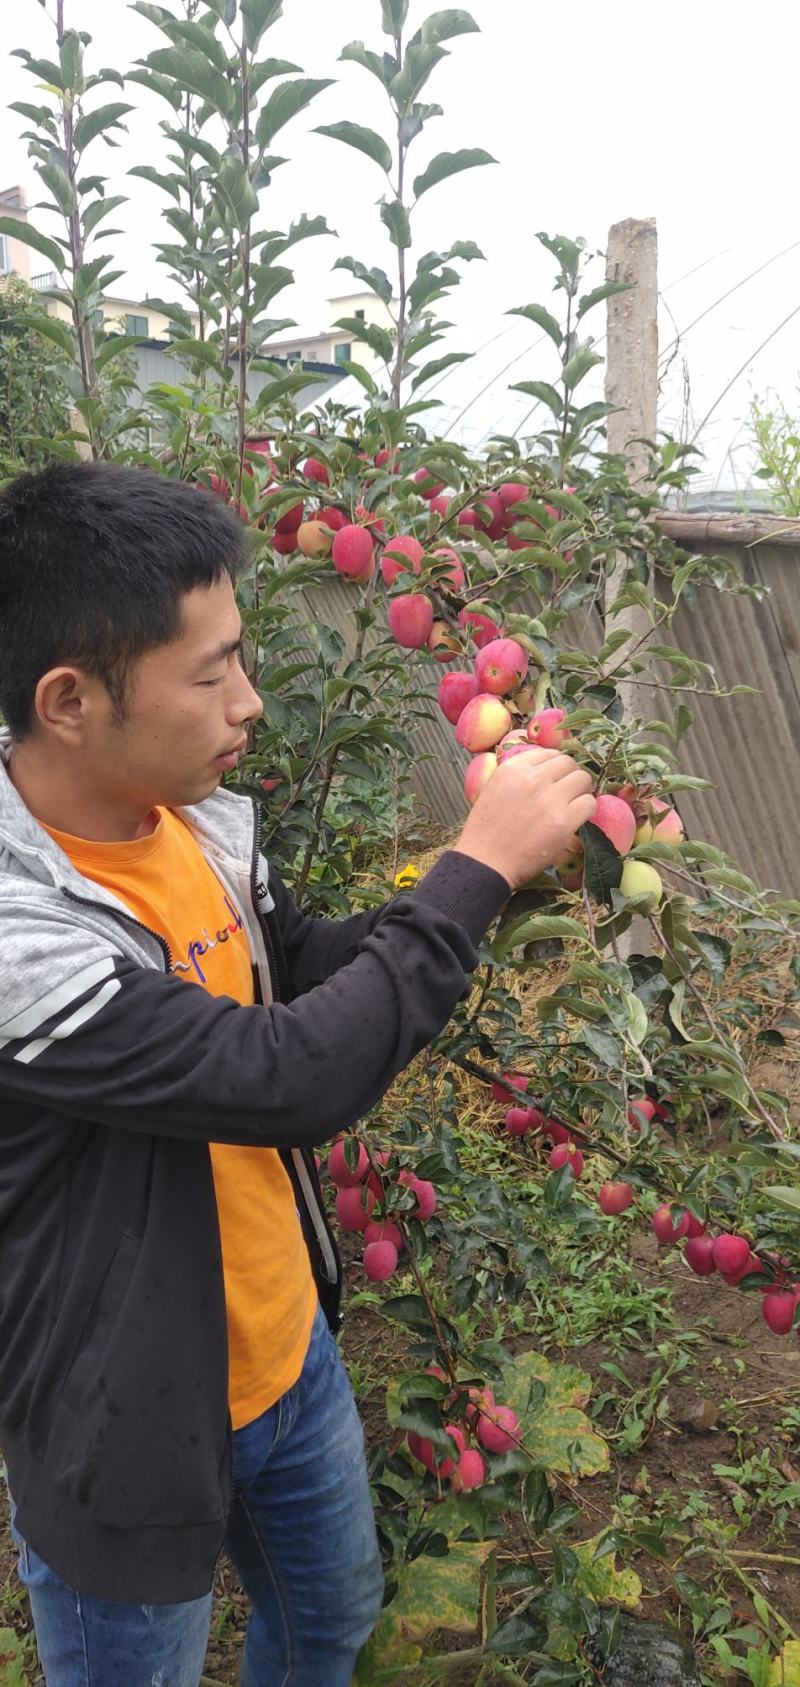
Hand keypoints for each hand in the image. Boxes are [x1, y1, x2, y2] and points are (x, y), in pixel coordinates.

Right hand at [453, 749, 595, 890]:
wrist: (485, 863)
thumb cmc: (486, 831)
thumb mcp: (494, 790)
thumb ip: (518, 776)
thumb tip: (548, 770)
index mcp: (513, 769)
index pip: (548, 753)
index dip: (555, 768)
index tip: (554, 781)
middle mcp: (532, 779)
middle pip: (568, 763)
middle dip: (570, 777)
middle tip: (567, 793)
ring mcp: (549, 800)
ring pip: (583, 779)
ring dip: (581, 791)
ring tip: (572, 805)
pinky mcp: (563, 822)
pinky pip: (589, 803)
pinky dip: (587, 810)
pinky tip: (576, 819)